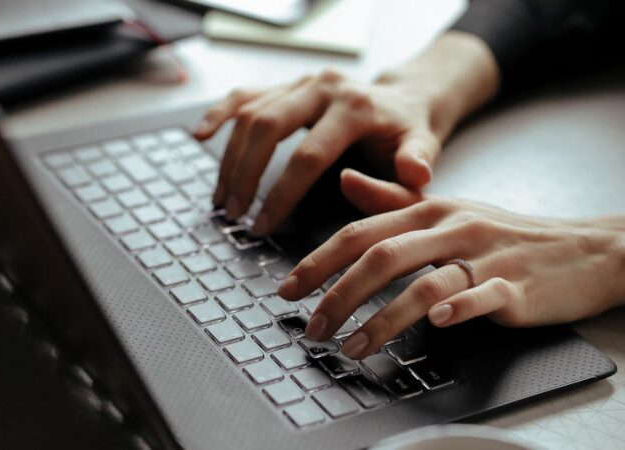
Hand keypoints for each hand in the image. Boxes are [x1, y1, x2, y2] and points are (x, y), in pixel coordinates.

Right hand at [193, 32, 499, 234]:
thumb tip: (385, 178)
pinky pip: (245, 95)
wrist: (405, 100)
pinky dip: (220, 114)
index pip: (308, 155)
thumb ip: (413, 168)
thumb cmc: (409, 134)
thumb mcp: (423, 152)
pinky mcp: (288, 85)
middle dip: (245, 175)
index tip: (262, 226)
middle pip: (267, 127)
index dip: (280, 195)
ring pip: (251, 113)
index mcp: (356, 107)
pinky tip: (201, 135)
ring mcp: (302, 82)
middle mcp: (324, 87)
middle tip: (234, 214)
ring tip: (222, 198)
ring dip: (230, 158)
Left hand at [278, 197, 624, 359]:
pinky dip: (458, 308)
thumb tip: (343, 181)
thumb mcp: (447, 210)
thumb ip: (393, 200)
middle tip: (312, 327)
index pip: (361, 232)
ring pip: (424, 283)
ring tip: (352, 347)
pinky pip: (482, 295)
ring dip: (382, 318)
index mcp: (429, 210)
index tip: (287, 289)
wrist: (582, 248)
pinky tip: (436, 325)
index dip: (319, 260)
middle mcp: (451, 227)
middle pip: (382, 256)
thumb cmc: (505, 233)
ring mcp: (485, 256)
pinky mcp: (517, 285)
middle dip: (338, 293)